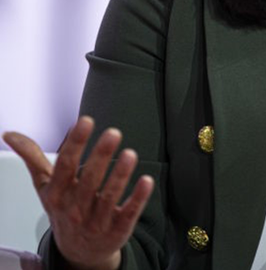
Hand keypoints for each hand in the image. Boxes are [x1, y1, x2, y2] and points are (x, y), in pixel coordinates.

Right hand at [3, 117, 153, 269]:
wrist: (78, 250)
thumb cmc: (63, 209)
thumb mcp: (45, 186)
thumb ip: (32, 158)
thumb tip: (10, 134)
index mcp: (57, 194)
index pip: (65, 166)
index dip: (75, 144)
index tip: (85, 121)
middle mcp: (75, 208)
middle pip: (88, 180)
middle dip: (100, 156)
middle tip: (113, 132)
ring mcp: (96, 221)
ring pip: (108, 197)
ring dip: (120, 175)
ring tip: (130, 154)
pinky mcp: (117, 229)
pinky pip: (128, 213)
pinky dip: (138, 198)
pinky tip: (147, 181)